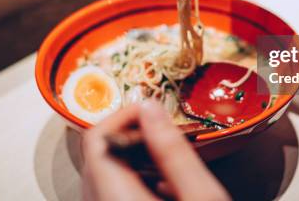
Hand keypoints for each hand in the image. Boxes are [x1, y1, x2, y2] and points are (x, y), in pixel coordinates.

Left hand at [81, 102, 229, 200]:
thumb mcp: (202, 197)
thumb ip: (174, 152)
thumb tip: (151, 107)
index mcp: (117, 198)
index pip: (95, 141)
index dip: (123, 115)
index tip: (154, 107)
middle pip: (98, 156)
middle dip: (130, 132)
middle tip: (163, 126)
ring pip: (106, 174)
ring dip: (135, 155)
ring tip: (169, 152)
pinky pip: (115, 193)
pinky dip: (138, 178)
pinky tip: (169, 185)